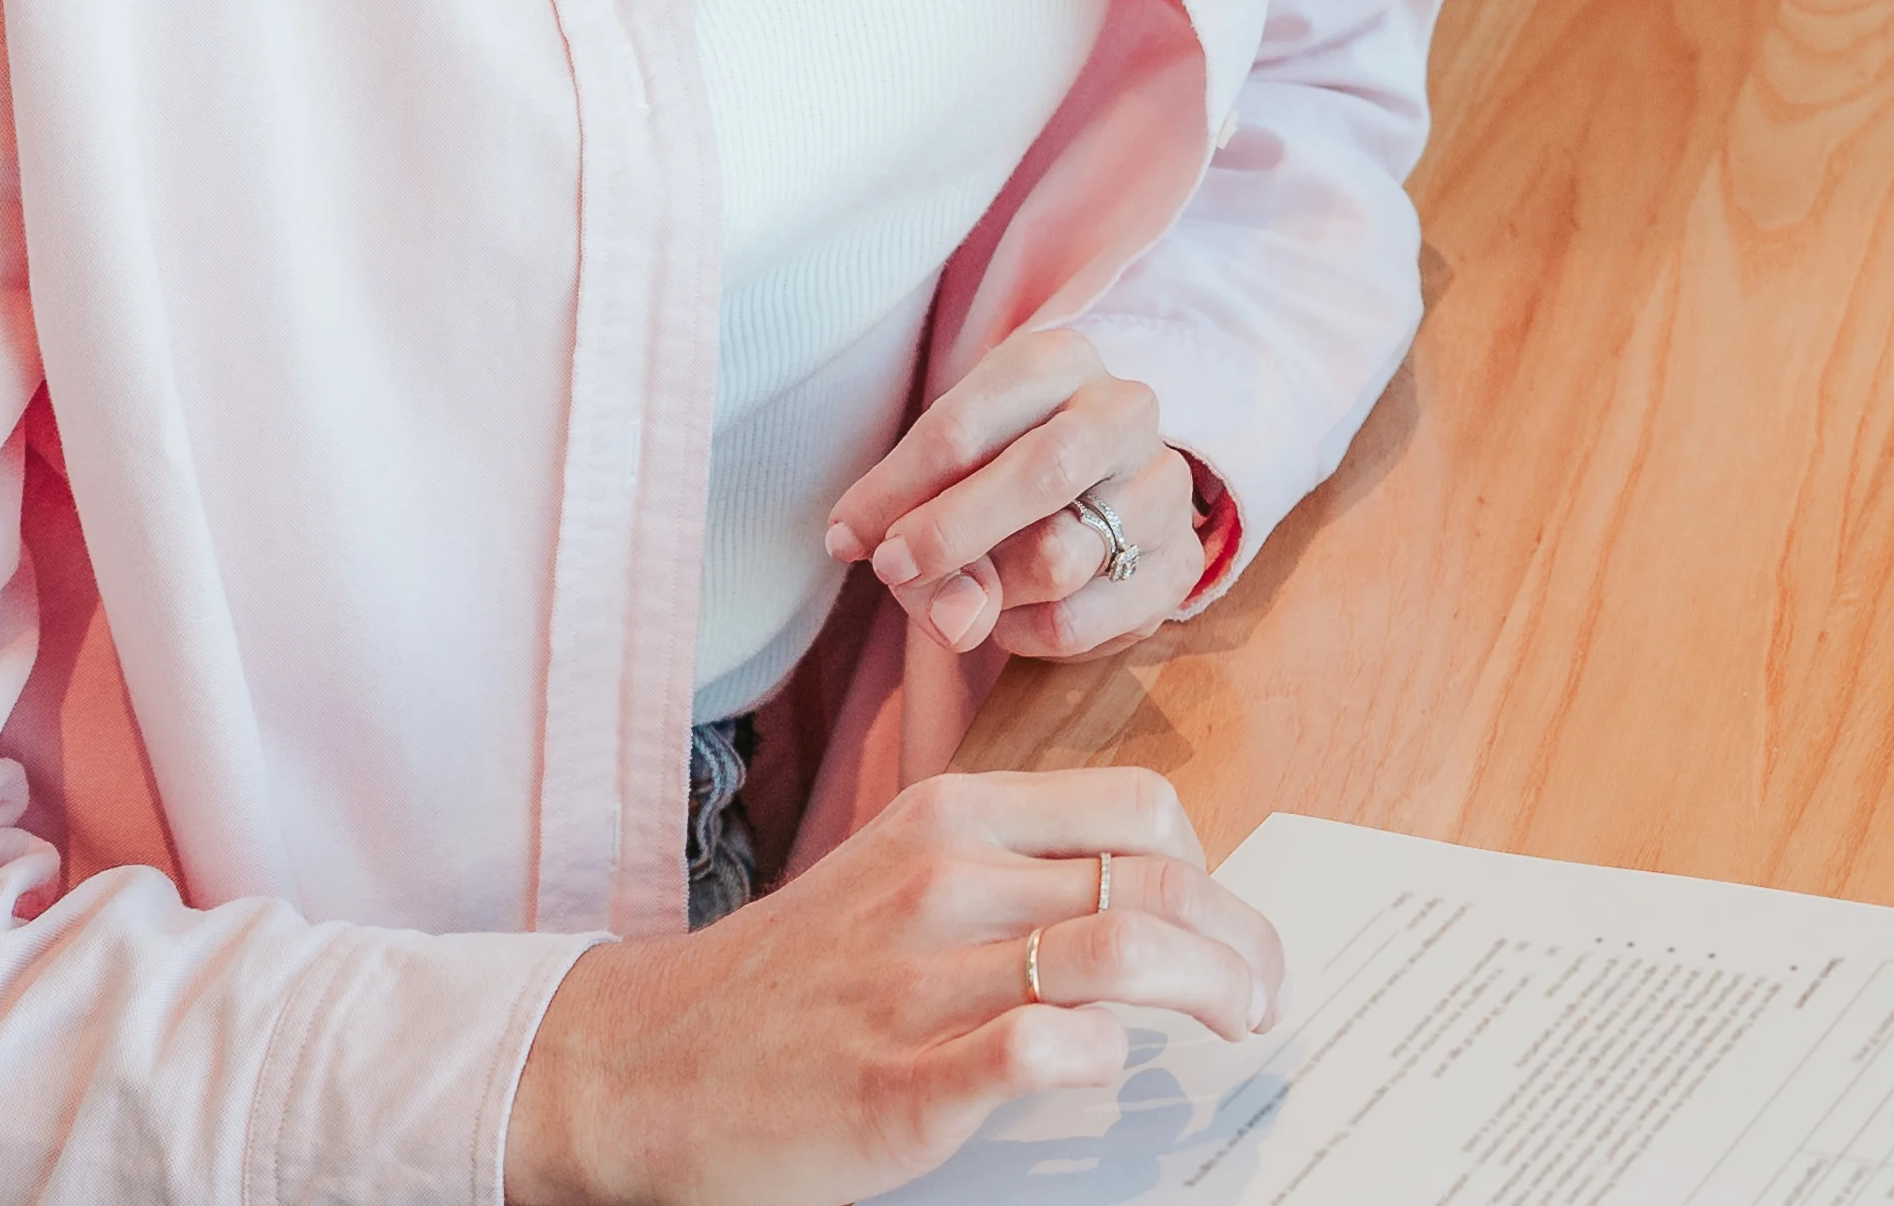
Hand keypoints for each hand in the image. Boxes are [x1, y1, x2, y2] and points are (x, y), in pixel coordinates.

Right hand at [506, 768, 1277, 1205]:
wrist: (630, 1069)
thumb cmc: (783, 984)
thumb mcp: (893, 878)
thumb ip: (1007, 874)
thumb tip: (1144, 895)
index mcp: (951, 820)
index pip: (1140, 808)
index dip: (1215, 868)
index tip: (1231, 924)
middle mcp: (942, 882)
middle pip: (1157, 879)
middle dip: (1242, 939)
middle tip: (1263, 992)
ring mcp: (919, 981)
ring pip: (1122, 947)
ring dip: (1209, 987)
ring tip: (1235, 1025)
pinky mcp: (898, 1084)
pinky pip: (1040, 1045)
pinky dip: (1098, 1054)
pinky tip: (1102, 1069)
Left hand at [828, 327, 1203, 660]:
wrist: (1098, 484)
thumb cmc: (998, 462)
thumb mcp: (948, 463)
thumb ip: (918, 518)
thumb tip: (952, 614)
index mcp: (1058, 361)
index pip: (965, 426)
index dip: (896, 491)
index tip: (850, 538)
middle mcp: (1125, 410)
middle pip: (1043, 473)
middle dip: (952, 535)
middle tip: (895, 571)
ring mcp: (1163, 486)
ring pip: (1061, 558)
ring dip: (989, 592)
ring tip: (966, 591)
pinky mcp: (1180, 561)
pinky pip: (1083, 619)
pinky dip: (1024, 632)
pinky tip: (1010, 615)